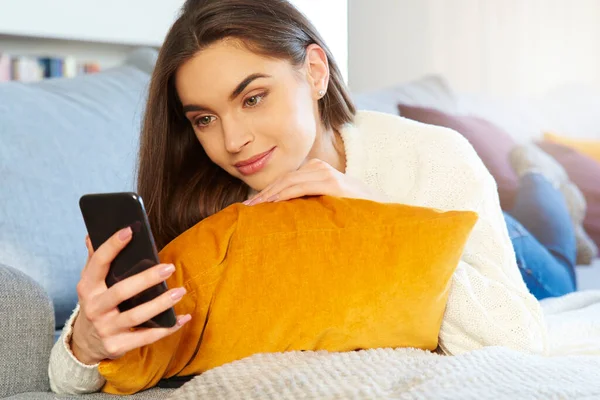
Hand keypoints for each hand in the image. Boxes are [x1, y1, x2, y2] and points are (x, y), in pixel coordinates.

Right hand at [70, 228, 191, 364]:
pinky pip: (146, 337)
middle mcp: (94, 308)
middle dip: (147, 279)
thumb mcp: (91, 283)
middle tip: (169, 268)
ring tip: (180, 291)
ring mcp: (105, 329)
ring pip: (136, 316)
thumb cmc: (97, 303)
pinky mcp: (117, 346)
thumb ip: (94, 259)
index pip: (99, 263)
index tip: (130, 230)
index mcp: (87, 287)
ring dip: (161, 304)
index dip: (113, 246)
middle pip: (122, 291)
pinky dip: (167, 328)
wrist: (85, 343)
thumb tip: (93, 234)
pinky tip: (183, 318)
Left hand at [244, 158, 386, 205]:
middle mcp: (320, 169)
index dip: (266, 192)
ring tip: (252, 209)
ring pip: (288, 182)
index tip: (250, 207)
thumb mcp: (327, 207)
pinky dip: (283, 195)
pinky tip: (270, 205)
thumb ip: (309, 205)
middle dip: (263, 194)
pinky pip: (300, 187)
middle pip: (283, 180)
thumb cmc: (353, 216)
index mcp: (317, 172)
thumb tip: (283, 217)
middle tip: (244, 209)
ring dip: (268, 195)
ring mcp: (326, 174)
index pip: (286, 181)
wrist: (382, 217)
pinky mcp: (332, 183)